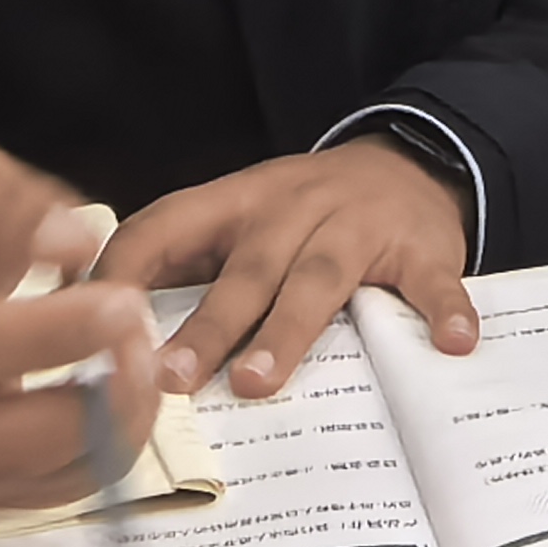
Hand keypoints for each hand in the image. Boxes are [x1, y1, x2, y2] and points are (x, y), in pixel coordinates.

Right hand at [0, 144, 163, 507]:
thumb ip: (8, 202)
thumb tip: (76, 244)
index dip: (46, 335)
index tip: (123, 305)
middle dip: (90, 404)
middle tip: (144, 342)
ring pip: (27, 480)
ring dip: (107, 434)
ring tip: (143, 365)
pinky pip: (42, 495)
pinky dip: (98, 459)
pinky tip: (121, 399)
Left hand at [97, 141, 473, 401]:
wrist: (408, 163)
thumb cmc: (304, 216)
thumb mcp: (241, 221)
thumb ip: (187, 269)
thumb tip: (106, 340)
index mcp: (235, 202)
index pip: (164, 226)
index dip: (125, 272)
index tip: (95, 328)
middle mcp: (291, 208)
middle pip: (245, 267)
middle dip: (207, 325)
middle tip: (171, 379)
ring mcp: (356, 226)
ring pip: (316, 278)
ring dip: (286, 332)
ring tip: (258, 383)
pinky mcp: (418, 248)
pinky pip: (430, 281)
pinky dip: (442, 311)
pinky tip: (451, 346)